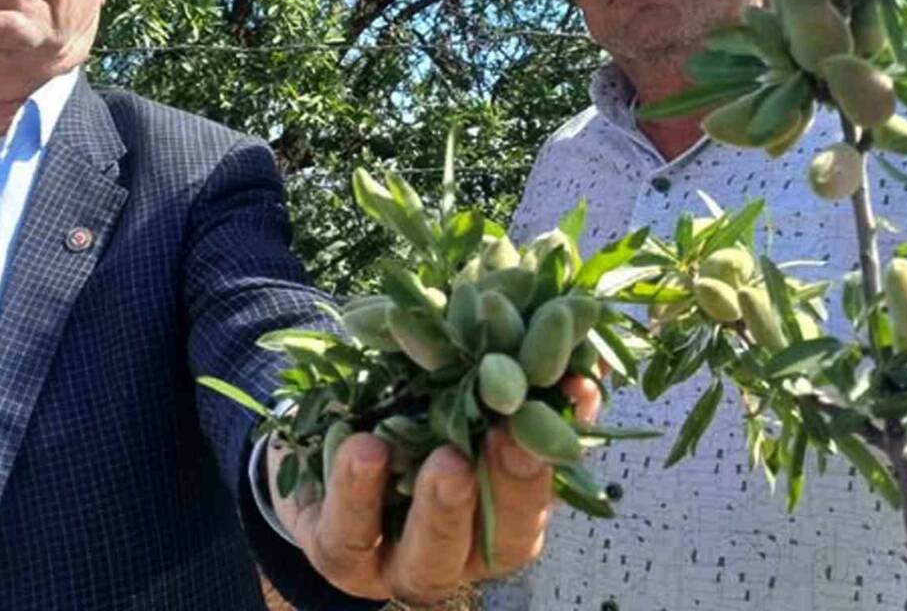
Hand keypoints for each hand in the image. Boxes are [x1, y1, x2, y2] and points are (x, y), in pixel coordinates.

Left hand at [268, 371, 600, 604]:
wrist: (319, 435)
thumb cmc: (408, 404)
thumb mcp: (459, 380)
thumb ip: (515, 367)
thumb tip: (587, 344)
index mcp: (508, 509)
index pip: (546, 488)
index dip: (557, 448)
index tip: (569, 394)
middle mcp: (466, 549)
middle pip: (504, 540)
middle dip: (510, 488)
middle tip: (507, 437)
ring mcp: (401, 561)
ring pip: (430, 556)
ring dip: (440, 508)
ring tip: (447, 458)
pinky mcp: (340, 555)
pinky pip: (349, 533)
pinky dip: (355, 488)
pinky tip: (362, 444)